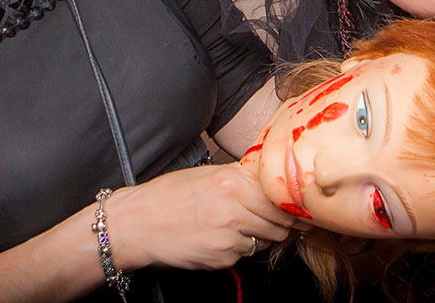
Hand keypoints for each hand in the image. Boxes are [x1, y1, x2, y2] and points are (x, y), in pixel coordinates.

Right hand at [104, 163, 295, 270]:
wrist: (137, 224)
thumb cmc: (167, 195)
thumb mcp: (206, 175)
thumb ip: (239, 177)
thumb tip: (268, 179)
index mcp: (232, 183)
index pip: (279, 199)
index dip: (291, 205)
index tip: (297, 207)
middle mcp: (234, 210)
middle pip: (279, 224)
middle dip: (281, 224)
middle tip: (275, 219)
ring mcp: (228, 238)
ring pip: (264, 241)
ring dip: (261, 236)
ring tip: (240, 225)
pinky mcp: (221, 259)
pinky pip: (243, 254)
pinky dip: (239, 248)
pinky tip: (220, 237)